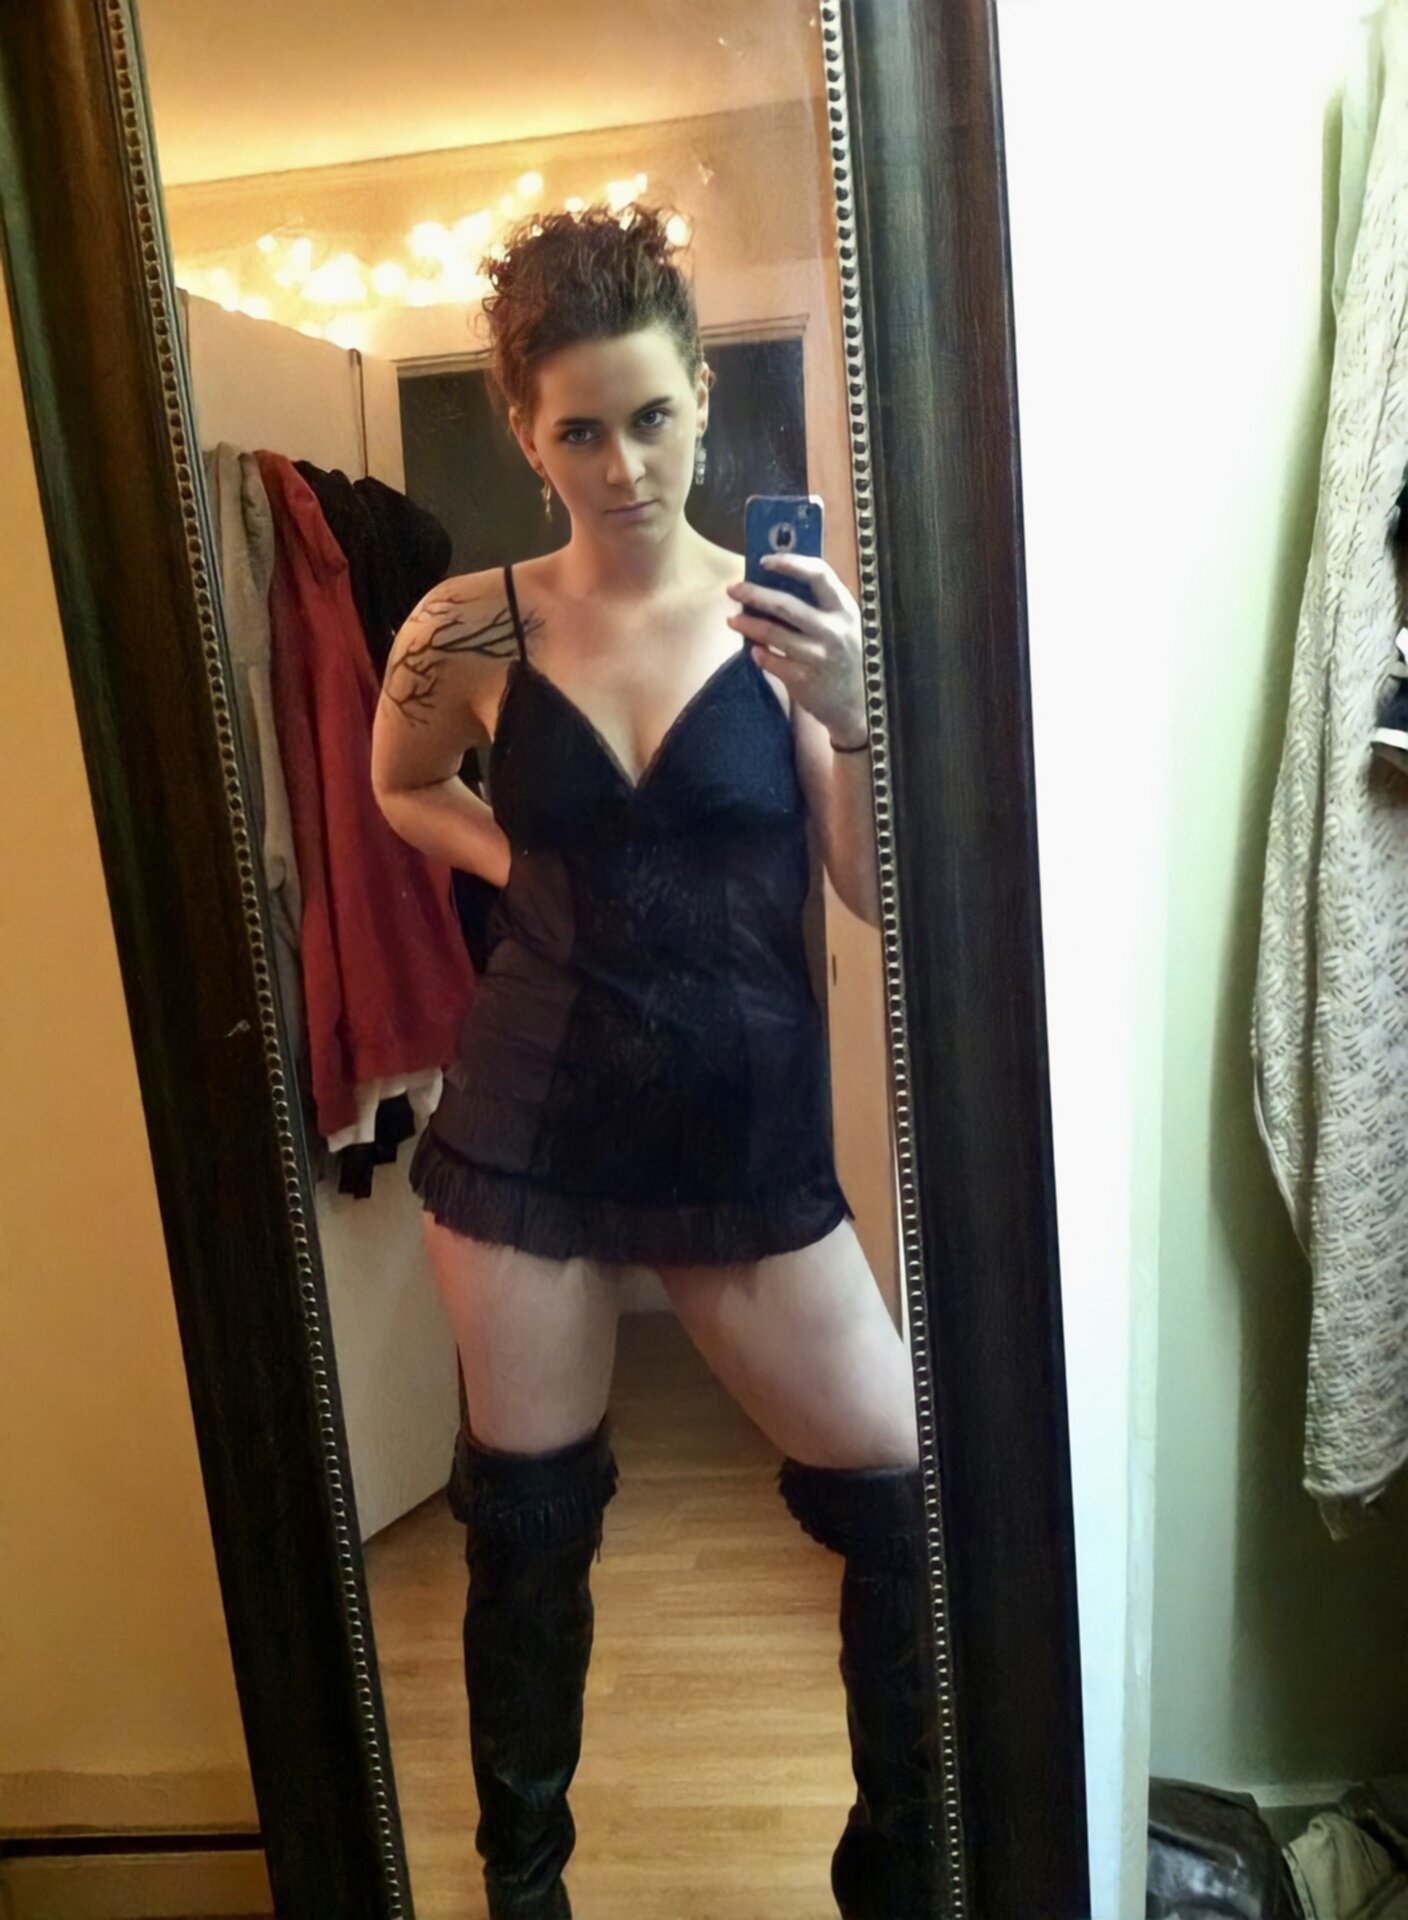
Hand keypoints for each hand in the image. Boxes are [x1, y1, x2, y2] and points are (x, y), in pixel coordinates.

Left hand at [725, 555, 866, 747]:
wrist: (859, 706)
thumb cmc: (847, 656)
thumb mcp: (844, 625)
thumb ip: (820, 605)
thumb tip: (775, 581)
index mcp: (845, 609)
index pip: (819, 575)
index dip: (791, 563)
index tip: (765, 561)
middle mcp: (834, 630)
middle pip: (787, 605)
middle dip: (755, 594)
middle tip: (733, 589)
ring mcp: (819, 656)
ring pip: (773, 634)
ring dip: (748, 625)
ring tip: (732, 620)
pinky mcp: (805, 680)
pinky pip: (772, 662)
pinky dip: (760, 655)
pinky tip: (754, 651)